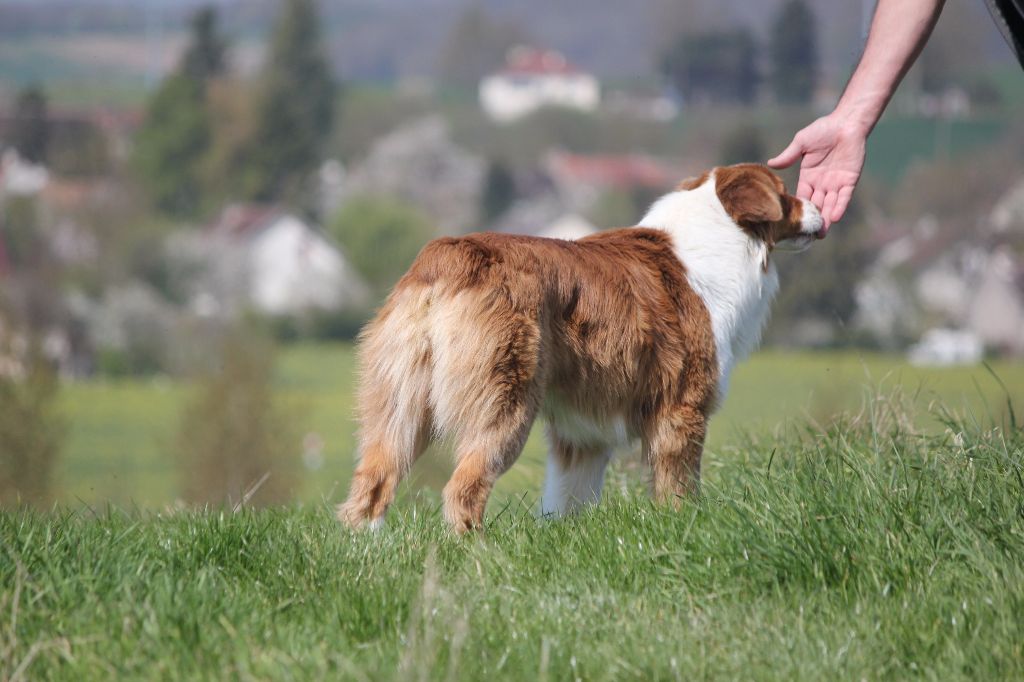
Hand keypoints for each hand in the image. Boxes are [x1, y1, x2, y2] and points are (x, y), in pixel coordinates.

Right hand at [767, 114, 867, 231]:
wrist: (846, 123)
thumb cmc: (823, 129)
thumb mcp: (802, 142)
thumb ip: (789, 155)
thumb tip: (770, 163)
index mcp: (808, 176)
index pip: (802, 196)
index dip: (798, 208)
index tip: (792, 222)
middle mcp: (821, 183)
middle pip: (816, 205)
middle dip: (812, 220)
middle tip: (807, 237)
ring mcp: (836, 182)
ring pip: (829, 205)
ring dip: (826, 219)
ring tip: (821, 234)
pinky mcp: (849, 180)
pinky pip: (844, 197)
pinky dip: (839, 206)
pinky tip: (834, 218)